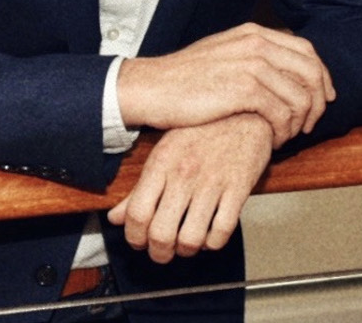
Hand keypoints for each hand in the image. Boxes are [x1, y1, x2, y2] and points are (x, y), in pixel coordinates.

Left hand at [107, 114, 271, 262]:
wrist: (246, 110)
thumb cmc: (203, 129)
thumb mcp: (165, 151)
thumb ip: (139, 188)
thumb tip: (115, 217)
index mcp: (162, 163)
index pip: (137, 214)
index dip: (134, 237)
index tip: (139, 242)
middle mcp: (184, 173)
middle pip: (161, 233)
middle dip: (159, 252)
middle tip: (162, 251)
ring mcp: (212, 182)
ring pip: (191, 238)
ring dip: (186, 249)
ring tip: (186, 243)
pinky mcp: (238, 188)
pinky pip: (222, 232)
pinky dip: (213, 242)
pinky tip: (210, 234)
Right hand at [117, 23, 334, 146]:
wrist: (151, 87)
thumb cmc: (183, 78)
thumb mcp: (222, 54)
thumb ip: (251, 57)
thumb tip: (279, 72)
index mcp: (253, 33)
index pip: (306, 50)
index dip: (321, 76)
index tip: (324, 98)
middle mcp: (257, 44)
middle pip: (311, 71)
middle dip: (317, 102)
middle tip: (309, 124)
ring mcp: (251, 65)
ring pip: (300, 96)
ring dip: (299, 122)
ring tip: (285, 136)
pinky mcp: (243, 89)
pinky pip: (282, 113)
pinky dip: (283, 131)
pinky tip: (272, 141)